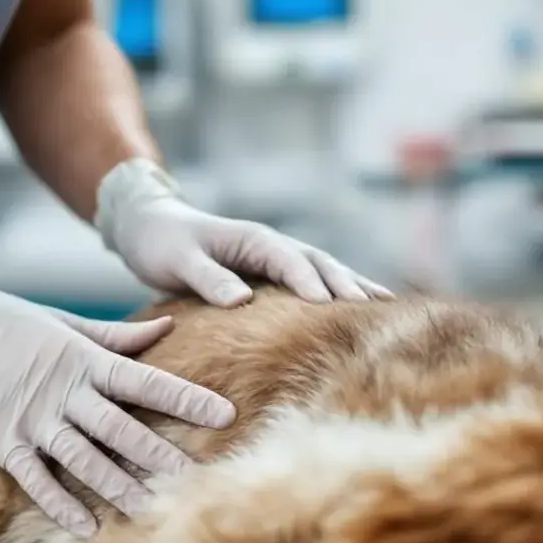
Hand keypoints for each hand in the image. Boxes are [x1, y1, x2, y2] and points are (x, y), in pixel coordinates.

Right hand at [0, 230, 235, 536]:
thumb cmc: (7, 319)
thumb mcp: (66, 323)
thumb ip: (118, 337)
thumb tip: (169, 328)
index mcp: (85, 360)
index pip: (148, 381)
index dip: (188, 400)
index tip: (225, 415)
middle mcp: (64, 392)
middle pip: (122, 429)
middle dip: (161, 455)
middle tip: (197, 478)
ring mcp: (32, 419)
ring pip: (84, 459)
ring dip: (119, 487)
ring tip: (152, 509)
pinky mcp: (2, 440)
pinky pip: (36, 479)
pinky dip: (61, 504)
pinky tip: (88, 526)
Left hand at [96, 159, 393, 306]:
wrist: (153, 228)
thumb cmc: (162, 243)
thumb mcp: (177, 261)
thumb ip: (208, 278)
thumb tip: (241, 300)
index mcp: (254, 240)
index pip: (289, 261)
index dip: (309, 283)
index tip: (329, 308)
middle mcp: (273, 247)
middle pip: (321, 265)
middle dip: (347, 287)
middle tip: (373, 314)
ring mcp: (279, 259)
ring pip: (327, 273)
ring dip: (356, 290)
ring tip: (389, 313)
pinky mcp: (277, 275)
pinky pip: (317, 283)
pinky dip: (343, 295)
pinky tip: (365, 312)